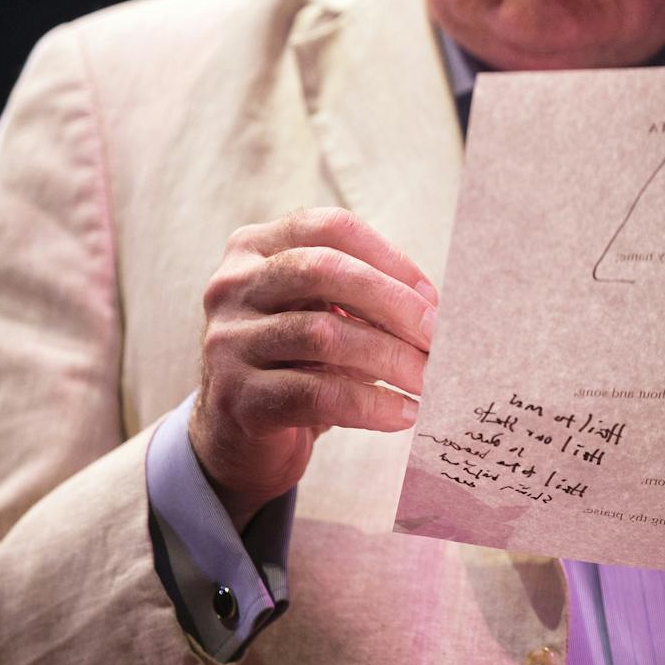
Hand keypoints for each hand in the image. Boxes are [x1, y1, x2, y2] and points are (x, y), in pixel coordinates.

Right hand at [190, 207, 437, 528]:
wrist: (242, 436)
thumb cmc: (298, 362)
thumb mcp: (324, 313)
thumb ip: (366, 296)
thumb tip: (437, 307)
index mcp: (255, 248)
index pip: (331, 228)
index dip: (390, 258)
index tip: (432, 297)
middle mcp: (233, 285)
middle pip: (323, 270)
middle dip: (393, 304)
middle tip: (438, 338)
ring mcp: (227, 341)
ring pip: (322, 334)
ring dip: (390, 358)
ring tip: (427, 380)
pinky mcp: (237, 398)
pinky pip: (315, 394)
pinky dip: (371, 404)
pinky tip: (402, 413)